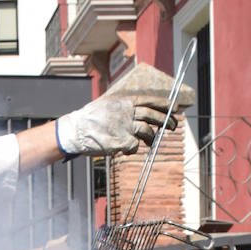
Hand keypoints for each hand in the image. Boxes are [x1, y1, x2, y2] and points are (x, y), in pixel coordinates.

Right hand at [54, 95, 174, 156]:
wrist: (76, 131)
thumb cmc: (91, 119)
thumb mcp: (108, 105)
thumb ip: (124, 108)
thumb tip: (140, 112)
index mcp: (125, 102)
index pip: (150, 100)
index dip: (164, 104)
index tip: (174, 107)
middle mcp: (127, 112)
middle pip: (154, 115)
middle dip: (167, 121)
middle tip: (174, 126)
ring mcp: (126, 127)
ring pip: (148, 132)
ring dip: (151, 138)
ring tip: (150, 141)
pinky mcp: (122, 141)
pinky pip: (135, 146)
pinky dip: (134, 149)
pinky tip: (126, 149)